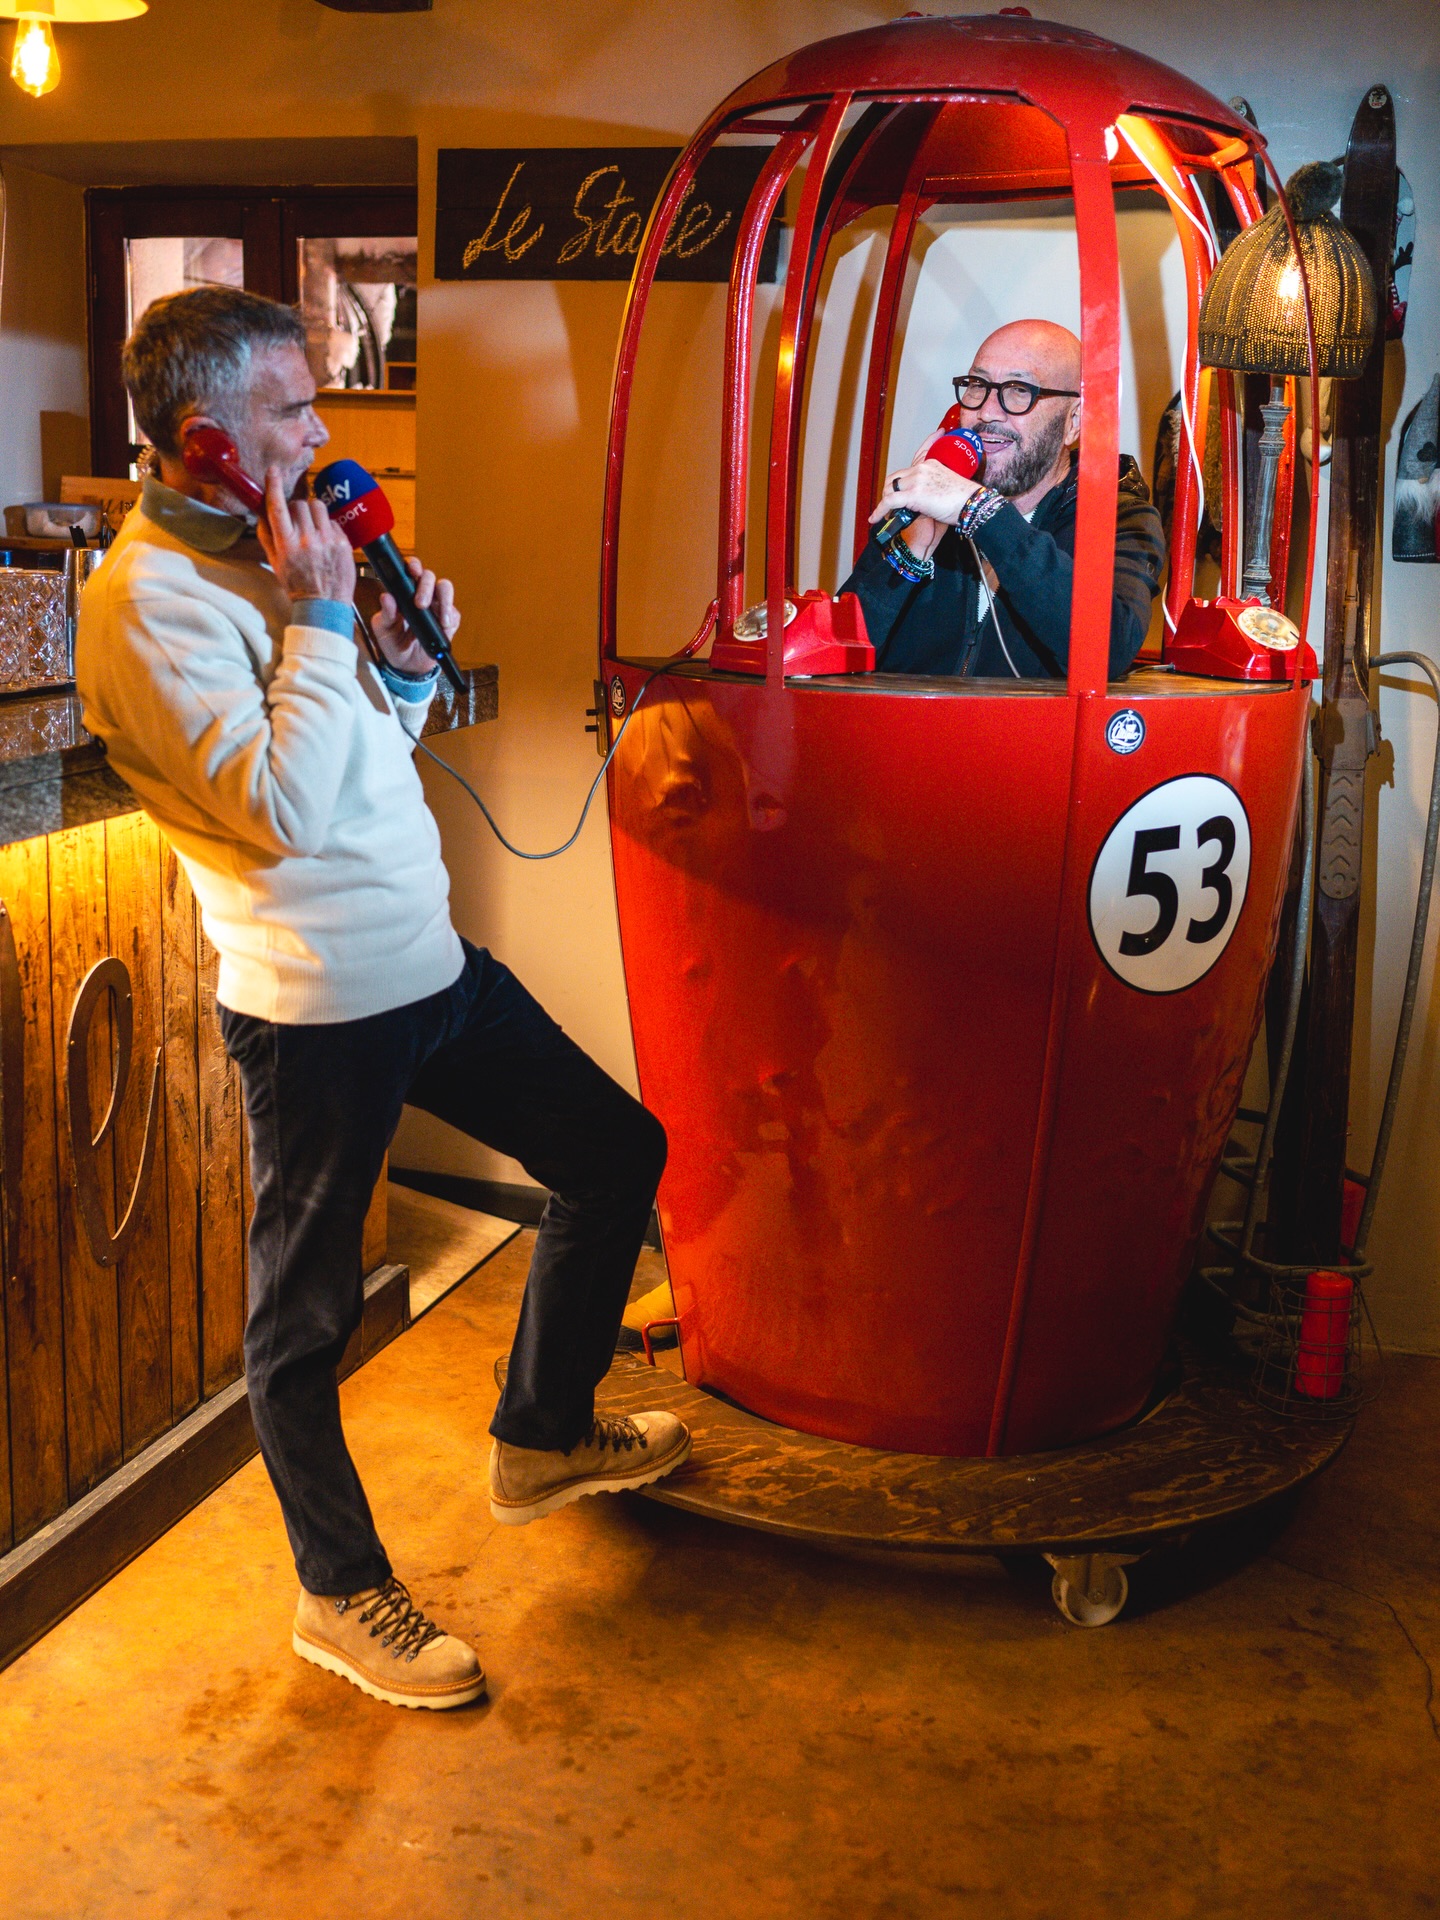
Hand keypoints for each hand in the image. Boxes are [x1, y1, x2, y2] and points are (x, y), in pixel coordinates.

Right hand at [255, 467, 356, 604]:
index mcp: (286, 544)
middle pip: (299, 504)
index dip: (274, 486)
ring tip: (313, 526)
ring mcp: (327, 540)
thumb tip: (262, 513)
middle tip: (298, 522)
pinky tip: (325, 540)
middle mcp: (306, 539)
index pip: (278, 507)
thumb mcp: (275, 563)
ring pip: (318, 506)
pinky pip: (333, 521)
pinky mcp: (343, 542)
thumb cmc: (297, 585)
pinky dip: (327, 526)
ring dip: (313, 512)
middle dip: (296, 508)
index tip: (273, 471)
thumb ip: (267, 536)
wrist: (324, 605)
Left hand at [368, 556, 460, 674]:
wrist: (408, 665)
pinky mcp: (449, 620)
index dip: (413, 566)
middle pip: (429, 576)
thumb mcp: (384, 630)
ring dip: (443, 598)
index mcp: (404, 592)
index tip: (411, 571)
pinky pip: (454, 612)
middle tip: (420, 603)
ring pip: (445, 588)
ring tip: (437, 615)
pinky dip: (450, 617)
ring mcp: (437, 606)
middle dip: (425, 586)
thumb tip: (386, 597)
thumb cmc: (394, 643)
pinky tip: (444, 625)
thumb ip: (385, 614)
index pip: (410, 571)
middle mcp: (422, 594)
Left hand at [870, 458, 982, 535]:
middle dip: (890, 490)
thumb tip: (921, 502)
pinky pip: (889, 502)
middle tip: (891, 503)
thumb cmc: (965, 500)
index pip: (915, 456)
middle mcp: (922, 468)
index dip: (908, 464)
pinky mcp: (913, 494)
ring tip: (888, 512)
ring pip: (890, 488)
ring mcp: (916, 480)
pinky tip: (874, 518)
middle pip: (895, 477)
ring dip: (886, 501)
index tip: (914, 455)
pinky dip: (879, 511)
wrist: (972, 504)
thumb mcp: (948, 485)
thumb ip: (932, 487)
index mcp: (931, 464)